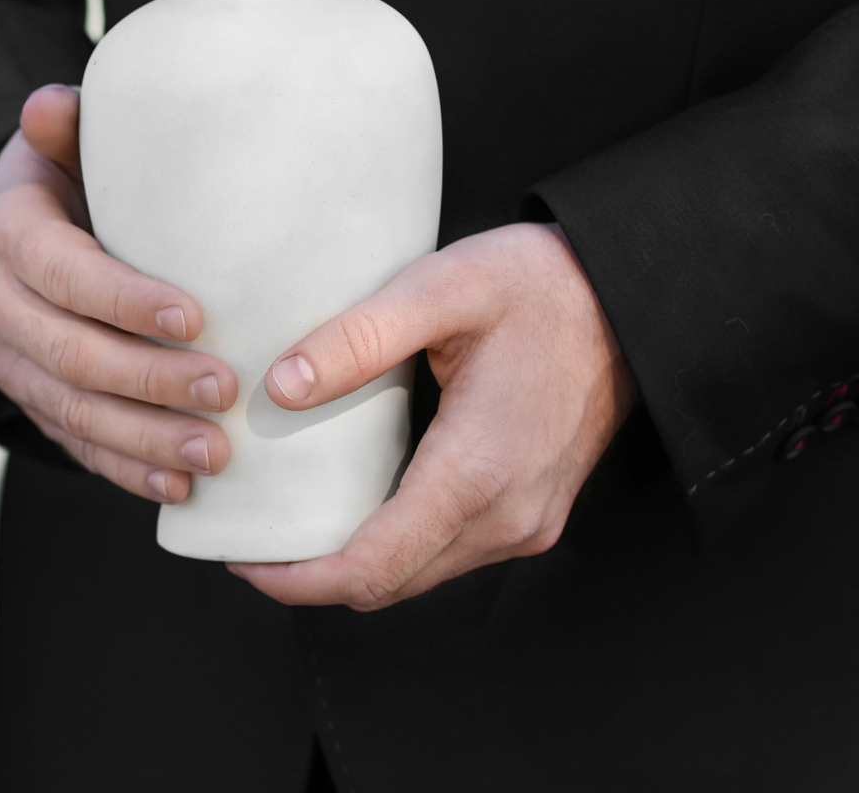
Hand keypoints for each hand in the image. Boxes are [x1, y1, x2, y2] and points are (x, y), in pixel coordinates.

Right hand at [0, 84, 238, 502]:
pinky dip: (126, 469)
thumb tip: (53, 104)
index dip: (123, 299)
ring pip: (72, 410)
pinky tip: (179, 487)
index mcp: (8, 232)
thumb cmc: (77, 179)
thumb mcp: (70, 144)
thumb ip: (69, 125)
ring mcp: (8, 359)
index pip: (62, 271)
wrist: (33, 232)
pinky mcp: (28, 401)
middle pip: (70, 353)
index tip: (197, 316)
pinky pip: (73, 444)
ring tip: (216, 453)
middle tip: (226, 392)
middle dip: (148, 381)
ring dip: (145, 438)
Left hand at [230, 223, 636, 609]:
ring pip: (416, 576)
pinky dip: (390, 547)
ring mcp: (524, 523)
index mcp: (476, 471)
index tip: (242, 558)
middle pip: (387, 585)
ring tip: (287, 522)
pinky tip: (348, 507)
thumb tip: (280, 388)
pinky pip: (444, 554)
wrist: (628, 298)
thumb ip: (357, 337)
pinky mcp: (529, 514)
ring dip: (350, 564)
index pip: (370, 567)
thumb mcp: (441, 287)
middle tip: (250, 538)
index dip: (295, 578)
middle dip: (310, 576)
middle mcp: (506, 517)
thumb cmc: (538, 286)